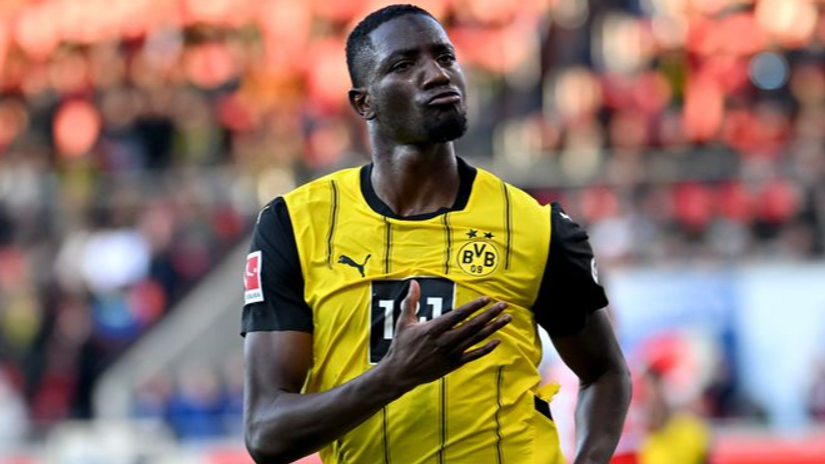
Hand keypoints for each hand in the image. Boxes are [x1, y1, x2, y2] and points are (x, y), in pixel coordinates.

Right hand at [380, 280, 510, 390]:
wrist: (400, 373)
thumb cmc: (401, 346)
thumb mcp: (403, 322)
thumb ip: (411, 301)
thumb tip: (414, 282)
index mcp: (433, 329)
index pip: (458, 315)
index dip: (474, 306)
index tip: (487, 299)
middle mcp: (445, 341)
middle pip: (472, 325)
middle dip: (490, 314)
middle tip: (504, 305)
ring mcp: (451, 354)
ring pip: (476, 339)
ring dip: (493, 328)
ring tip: (506, 318)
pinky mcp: (453, 364)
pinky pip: (474, 355)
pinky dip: (486, 348)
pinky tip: (497, 340)